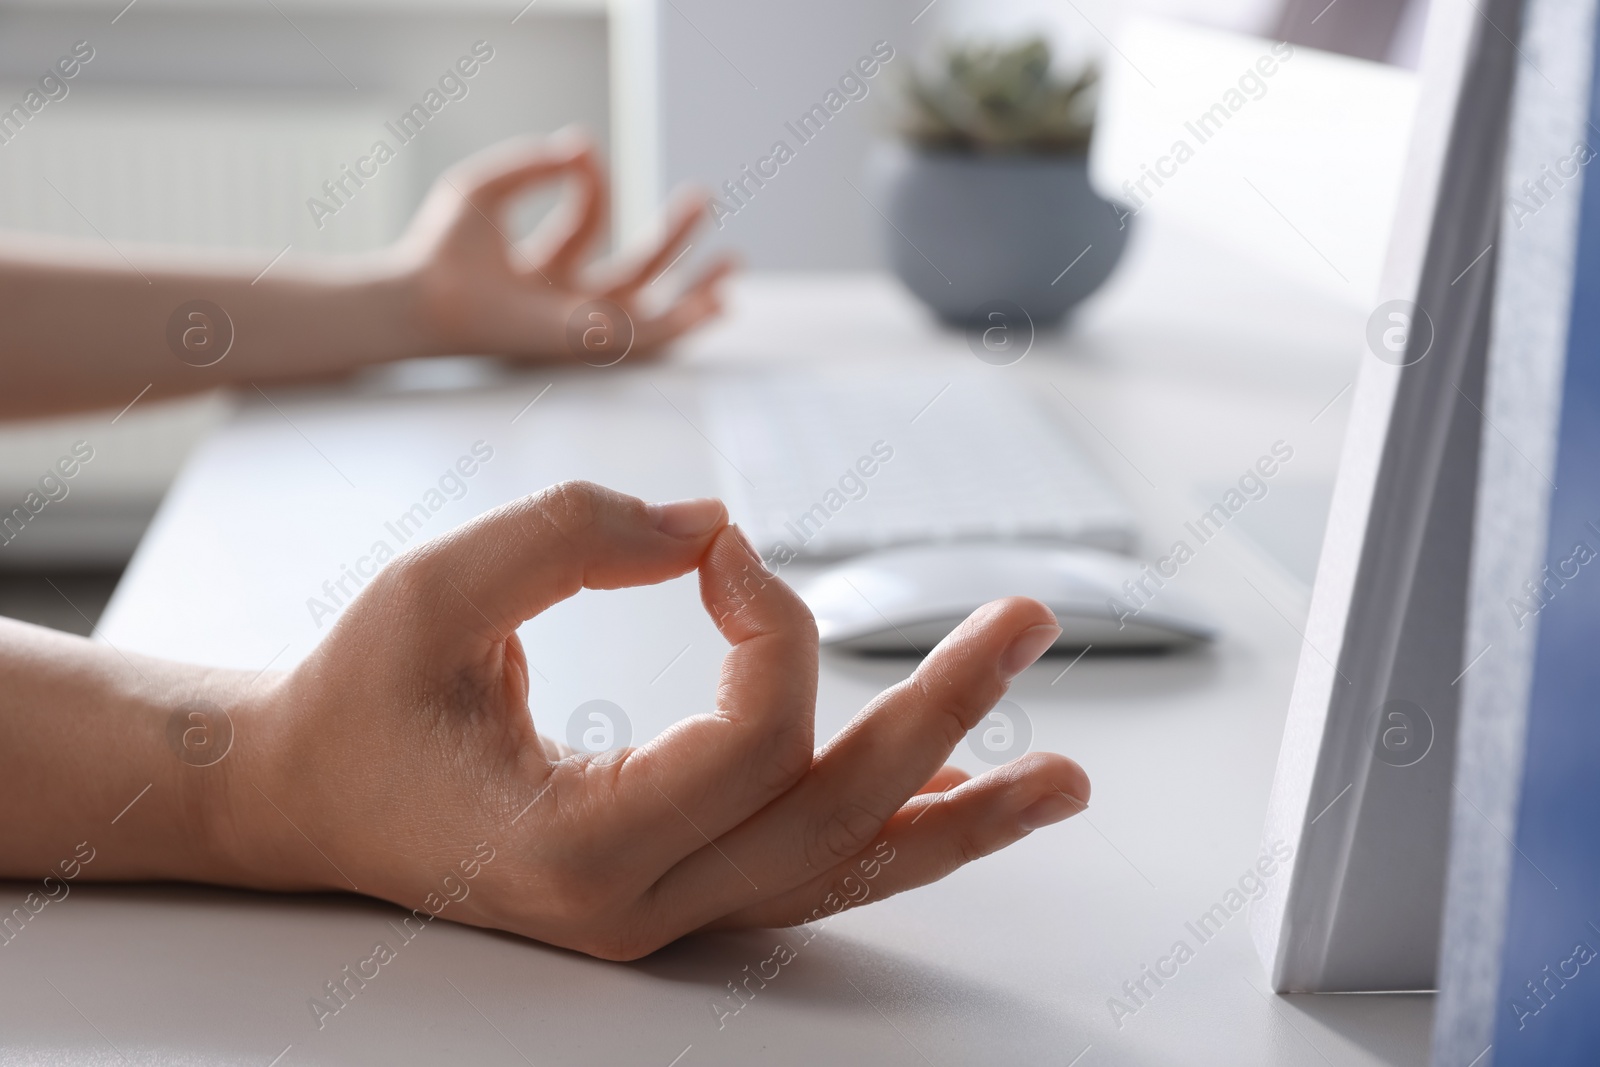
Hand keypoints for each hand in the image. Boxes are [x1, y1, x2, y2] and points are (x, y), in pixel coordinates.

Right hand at [216, 482, 1089, 959]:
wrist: (315, 795)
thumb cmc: (364, 698)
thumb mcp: (433, 593)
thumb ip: (570, 535)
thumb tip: (713, 527)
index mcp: (575, 852)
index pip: (750, 740)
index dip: (768, 616)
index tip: (718, 543)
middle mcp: (640, 906)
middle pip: (838, 813)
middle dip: (945, 710)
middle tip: (1029, 616)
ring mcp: (668, 915)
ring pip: (846, 871)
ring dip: (964, 814)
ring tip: (1068, 777)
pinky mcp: (682, 890)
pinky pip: (814, 870)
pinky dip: (903, 836)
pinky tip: (974, 805)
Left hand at [397, 132, 733, 364]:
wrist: (427, 295)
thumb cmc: (440, 249)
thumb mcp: (485, 188)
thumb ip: (532, 163)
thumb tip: (580, 144)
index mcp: (541, 265)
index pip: (588, 220)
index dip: (593, 181)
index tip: (582, 153)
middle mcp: (562, 299)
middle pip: (633, 270)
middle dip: (673, 239)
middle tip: (705, 198)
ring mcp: (577, 325)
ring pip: (649, 312)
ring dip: (693, 291)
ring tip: (733, 265)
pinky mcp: (588, 341)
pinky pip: (645, 337)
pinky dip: (683, 323)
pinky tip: (717, 306)